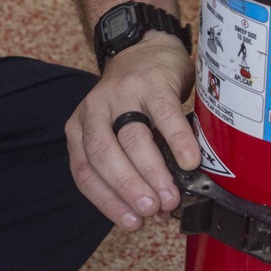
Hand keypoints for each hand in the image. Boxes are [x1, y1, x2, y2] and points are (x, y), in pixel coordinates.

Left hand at [65, 32, 200, 228]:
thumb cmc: (132, 101)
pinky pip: (164, 114)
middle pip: (104, 154)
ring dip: (152, 172)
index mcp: (80, 127)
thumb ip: (127, 164)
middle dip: (127, 187)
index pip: (85, 171)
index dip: (107, 200)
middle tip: (150, 209)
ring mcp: (123, 94)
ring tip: (170, 196)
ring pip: (132, 138)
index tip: (131, 221)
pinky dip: (177, 141)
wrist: (144, 49)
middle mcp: (95, 110)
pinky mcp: (153, 83)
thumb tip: (155, 210)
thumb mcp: (115, 129)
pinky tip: (189, 161)